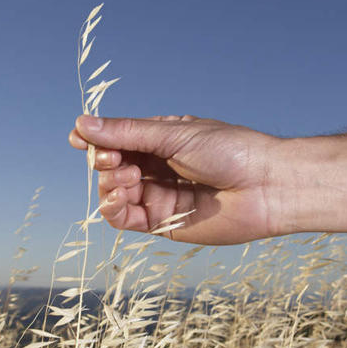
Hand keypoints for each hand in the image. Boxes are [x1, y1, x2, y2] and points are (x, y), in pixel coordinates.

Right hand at [68, 114, 283, 244]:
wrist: (267, 187)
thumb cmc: (230, 150)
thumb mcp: (174, 134)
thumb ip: (127, 133)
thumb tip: (82, 124)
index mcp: (160, 139)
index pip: (115, 139)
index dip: (96, 140)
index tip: (78, 140)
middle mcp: (156, 166)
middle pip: (110, 166)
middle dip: (106, 163)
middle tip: (118, 161)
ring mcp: (158, 194)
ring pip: (113, 193)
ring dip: (110, 186)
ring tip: (129, 180)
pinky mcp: (162, 223)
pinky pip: (125, 219)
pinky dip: (113, 210)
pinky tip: (119, 201)